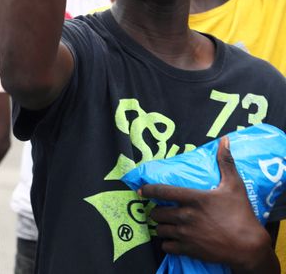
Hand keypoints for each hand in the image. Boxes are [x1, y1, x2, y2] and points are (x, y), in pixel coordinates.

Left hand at [142, 137, 276, 273]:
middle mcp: (185, 215)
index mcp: (193, 198)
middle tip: (162, 211)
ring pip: (160, 229)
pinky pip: (166, 246)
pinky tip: (173, 240)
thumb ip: (226, 162)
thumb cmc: (241, 214)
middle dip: (157, 211)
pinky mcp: (188, 249)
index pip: (161, 191)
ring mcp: (186, 233)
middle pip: (156, 213)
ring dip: (161, 227)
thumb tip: (225, 140)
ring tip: (167, 225)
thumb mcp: (234, 186)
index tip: (140, 190)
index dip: (147, 190)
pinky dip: (168, 243)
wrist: (249, 246)